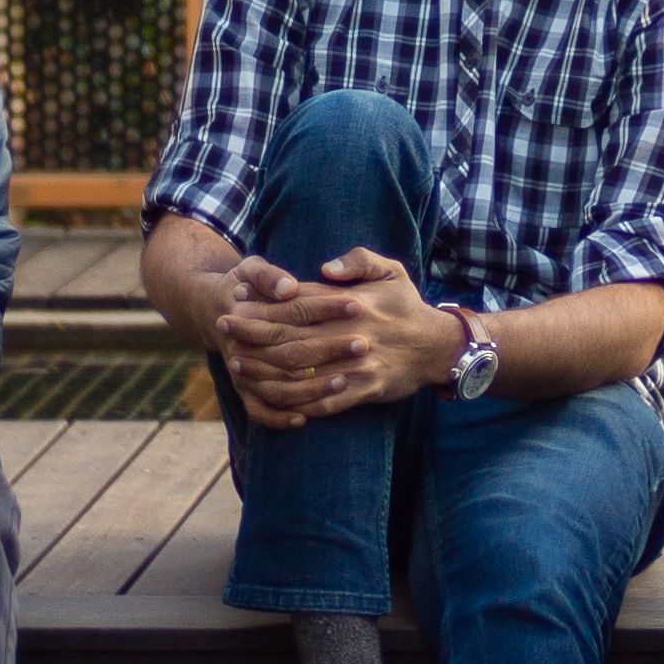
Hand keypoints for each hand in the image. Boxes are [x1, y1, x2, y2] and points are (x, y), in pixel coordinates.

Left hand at [218, 248, 453, 427]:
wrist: (439, 347)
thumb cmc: (407, 306)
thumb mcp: (391, 270)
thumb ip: (358, 260)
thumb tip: (325, 267)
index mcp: (352, 303)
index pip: (299, 302)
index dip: (264, 303)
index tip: (236, 301)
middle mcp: (350, 333)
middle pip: (291, 336)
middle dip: (253, 335)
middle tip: (223, 329)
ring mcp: (357, 365)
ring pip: (301, 371)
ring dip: (264, 369)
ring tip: (237, 364)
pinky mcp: (365, 391)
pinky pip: (324, 401)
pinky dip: (296, 403)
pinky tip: (272, 398)